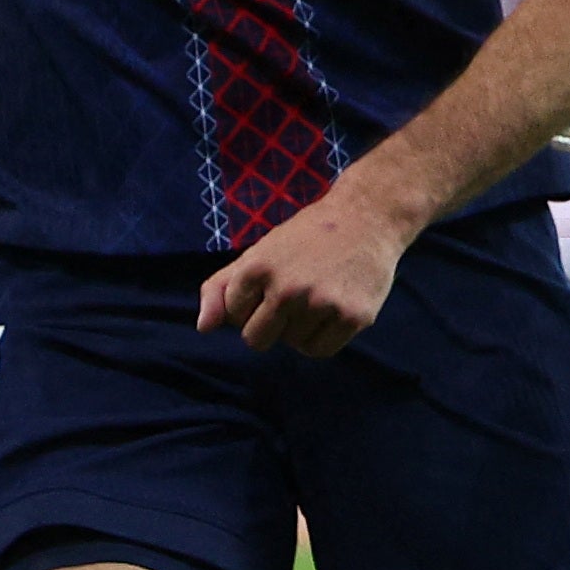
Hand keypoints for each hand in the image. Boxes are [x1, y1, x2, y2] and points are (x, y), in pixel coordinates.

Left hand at [198, 179, 423, 355]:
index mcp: (257, 268)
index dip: (251, 304)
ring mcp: (321, 304)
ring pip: (292, 345)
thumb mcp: (258, 253)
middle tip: (291, 298)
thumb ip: (220, 288)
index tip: (272, 282)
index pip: (234, 316)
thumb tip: (203, 328)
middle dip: (268, 326)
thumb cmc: (306, 237)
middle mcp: (287, 288)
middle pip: (256, 340)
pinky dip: (322, 338)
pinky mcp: (352, 317)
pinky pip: (321, 350)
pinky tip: (331, 310)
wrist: (366, 218)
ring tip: (317, 296)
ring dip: (300, 329)